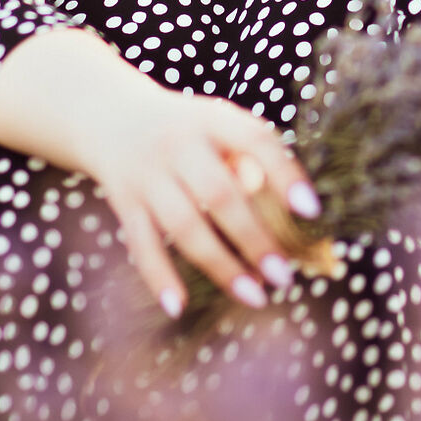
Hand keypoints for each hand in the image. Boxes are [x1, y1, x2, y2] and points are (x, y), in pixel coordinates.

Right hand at [0, 27, 321, 318]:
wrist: (108, 114)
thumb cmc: (186, 131)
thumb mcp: (217, 126)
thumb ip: (250, 160)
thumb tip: (290, 213)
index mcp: (212, 119)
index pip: (255, 140)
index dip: (285, 174)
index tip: (312, 211)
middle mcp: (177, 143)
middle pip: (219, 194)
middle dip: (254, 238)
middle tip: (285, 275)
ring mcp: (146, 172)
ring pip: (183, 225)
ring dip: (220, 265)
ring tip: (255, 296)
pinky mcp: (123, 200)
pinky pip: (141, 243)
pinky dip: (158, 276)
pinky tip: (178, 307)